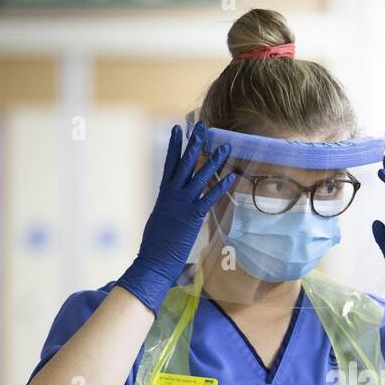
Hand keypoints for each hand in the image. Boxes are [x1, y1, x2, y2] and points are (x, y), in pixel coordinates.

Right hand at [116, 122, 236, 312]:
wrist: (153, 258)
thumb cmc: (156, 244)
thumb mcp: (160, 219)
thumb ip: (168, 208)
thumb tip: (171, 205)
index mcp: (164, 194)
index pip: (170, 163)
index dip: (175, 145)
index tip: (178, 129)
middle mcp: (173, 194)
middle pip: (185, 163)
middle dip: (194, 143)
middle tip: (202, 126)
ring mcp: (183, 204)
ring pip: (200, 176)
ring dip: (214, 161)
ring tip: (225, 146)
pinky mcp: (192, 216)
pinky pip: (210, 197)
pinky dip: (221, 186)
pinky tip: (232, 176)